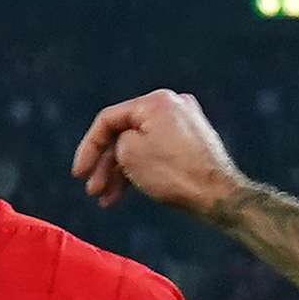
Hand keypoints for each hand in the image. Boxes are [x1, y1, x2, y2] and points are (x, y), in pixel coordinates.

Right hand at [74, 90, 246, 215]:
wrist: (220, 196)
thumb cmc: (175, 174)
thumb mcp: (129, 155)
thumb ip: (116, 143)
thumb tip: (123, 146)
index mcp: (155, 101)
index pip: (108, 120)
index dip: (88, 147)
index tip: (79, 173)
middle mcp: (172, 105)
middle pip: (125, 133)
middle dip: (106, 164)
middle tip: (92, 189)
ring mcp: (185, 123)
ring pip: (141, 146)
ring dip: (121, 171)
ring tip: (106, 198)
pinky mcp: (192, 143)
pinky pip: (158, 152)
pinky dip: (141, 169)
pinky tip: (127, 192)